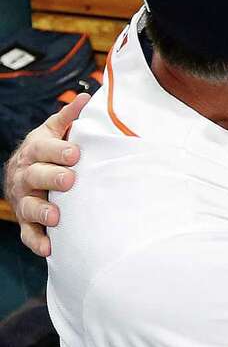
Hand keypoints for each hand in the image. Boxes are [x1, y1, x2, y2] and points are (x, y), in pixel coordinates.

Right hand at [3, 93, 90, 257]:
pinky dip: (37, 242)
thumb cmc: (47, 153)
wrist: (22, 176)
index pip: (43, 149)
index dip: (57, 151)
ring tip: (56, 216)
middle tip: (69, 180)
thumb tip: (85, 97)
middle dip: (52, 177)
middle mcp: (26, 175)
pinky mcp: (28, 222)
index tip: (74, 154)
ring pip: (30, 206)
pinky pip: (29, 234)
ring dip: (42, 211)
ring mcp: (25, 199)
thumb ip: (68, 118)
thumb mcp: (54, 133)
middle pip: (36, 176)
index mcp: (35, 151)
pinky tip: (49, 250)